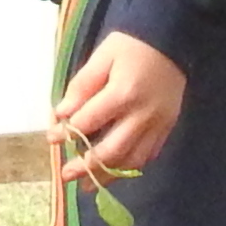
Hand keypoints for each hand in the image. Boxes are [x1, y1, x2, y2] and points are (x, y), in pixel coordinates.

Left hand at [50, 31, 186, 190]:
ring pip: (131, 160)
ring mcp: (158, 125)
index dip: (67, 132)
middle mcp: (142, 115)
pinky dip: (129, 167)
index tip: (52, 138)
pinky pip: (148, 155)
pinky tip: (115, 171)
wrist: (173, 40)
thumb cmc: (132, 45)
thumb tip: (63, 113)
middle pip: (112, 150)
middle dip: (86, 166)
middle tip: (66, 176)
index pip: (89, 121)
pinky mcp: (167, 128)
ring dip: (108, 175)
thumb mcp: (102, 56)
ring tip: (88, 184)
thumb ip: (82, 85)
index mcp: (123, 93)